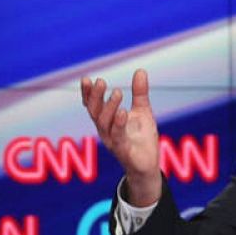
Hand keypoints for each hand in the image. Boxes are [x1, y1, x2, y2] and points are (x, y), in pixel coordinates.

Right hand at [81, 68, 161, 204]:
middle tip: (101, 81)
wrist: (149, 163)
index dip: (88, 93)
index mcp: (107, 120)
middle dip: (95, 97)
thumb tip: (140, 70)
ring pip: (104, 123)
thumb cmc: (142, 138)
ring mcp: (112, 141)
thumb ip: (139, 93)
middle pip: (95, 112)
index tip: (86, 79)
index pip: (93, 105)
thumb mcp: (142, 111)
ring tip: (117, 92)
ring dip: (109, 107)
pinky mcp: (123, 151)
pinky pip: (118, 136)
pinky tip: (122, 112)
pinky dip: (118, 124)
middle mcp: (105, 130)